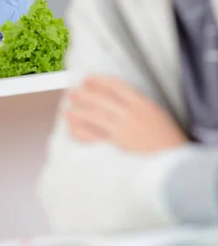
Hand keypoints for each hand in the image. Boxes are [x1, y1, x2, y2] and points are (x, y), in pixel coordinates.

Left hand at [66, 77, 187, 152]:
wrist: (177, 166)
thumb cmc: (169, 141)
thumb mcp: (157, 115)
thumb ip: (139, 105)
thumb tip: (116, 99)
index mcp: (142, 103)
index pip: (115, 85)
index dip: (99, 81)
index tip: (88, 79)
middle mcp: (130, 113)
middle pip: (100, 99)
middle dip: (83, 95)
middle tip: (71, 93)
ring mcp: (122, 130)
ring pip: (92, 116)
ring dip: (77, 112)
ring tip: (68, 112)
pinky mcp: (115, 147)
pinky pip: (92, 136)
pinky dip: (80, 132)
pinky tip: (72, 130)